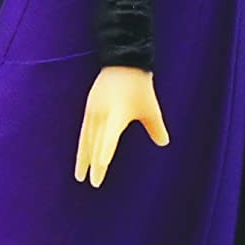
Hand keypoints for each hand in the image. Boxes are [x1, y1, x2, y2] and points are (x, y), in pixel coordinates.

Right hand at [76, 65, 167, 187]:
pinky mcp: (90, 106)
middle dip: (92, 163)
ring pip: (87, 138)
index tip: (100, 167)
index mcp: (117, 115)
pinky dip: (83, 144)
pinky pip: (84, 130)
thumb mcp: (151, 108)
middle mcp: (102, 114)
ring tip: (80, 175)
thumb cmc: (140, 87)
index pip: (109, 138)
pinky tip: (82, 154)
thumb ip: (156, 127)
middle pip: (95, 143)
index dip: (104, 153)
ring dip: (83, 156)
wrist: (123, 62)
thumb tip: (164, 143)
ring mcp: (93, 110)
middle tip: (92, 182)